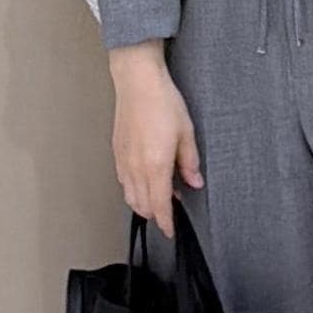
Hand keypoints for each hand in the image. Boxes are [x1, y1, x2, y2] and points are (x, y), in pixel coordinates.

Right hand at [106, 47, 202, 239]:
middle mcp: (136, 167)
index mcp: (155, 165)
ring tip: (160, 196)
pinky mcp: (117, 152)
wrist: (137, 82)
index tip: (171, 231)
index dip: (166, 223)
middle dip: (156, 214)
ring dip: (144, 203)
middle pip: (143, 205)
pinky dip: (134, 188)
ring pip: (130, 196)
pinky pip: (124, 181)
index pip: (160, 205)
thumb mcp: (186, 132)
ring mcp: (124, 161)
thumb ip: (189, 162)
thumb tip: (194, 181)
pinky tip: (145, 179)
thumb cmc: (162, 101)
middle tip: (171, 211)